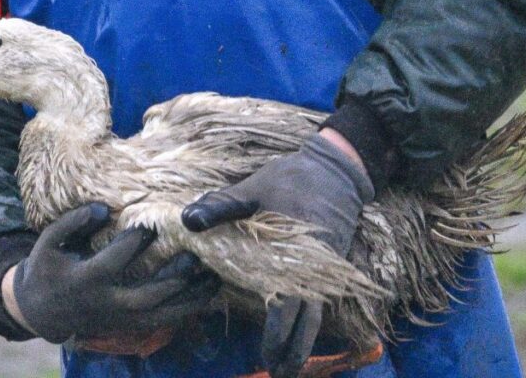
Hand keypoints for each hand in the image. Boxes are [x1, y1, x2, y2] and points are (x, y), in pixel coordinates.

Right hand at [2, 203, 219, 342]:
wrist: (43, 311)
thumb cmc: (48, 267)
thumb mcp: (48, 242)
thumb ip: (72, 222)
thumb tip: (102, 208)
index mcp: (84, 281)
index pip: (112, 263)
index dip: (132, 243)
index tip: (152, 224)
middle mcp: (105, 304)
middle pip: (145, 297)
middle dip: (172, 278)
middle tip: (194, 255)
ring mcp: (120, 319)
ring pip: (161, 315)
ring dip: (189, 299)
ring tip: (214, 277)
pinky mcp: (130, 326)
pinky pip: (164, 322)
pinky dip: (188, 309)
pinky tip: (208, 293)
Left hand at [181, 131, 373, 377]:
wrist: (336, 168)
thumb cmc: (291, 178)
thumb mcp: (254, 187)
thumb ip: (222, 206)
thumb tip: (188, 221)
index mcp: (293, 255)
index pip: (288, 304)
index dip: (279, 333)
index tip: (268, 356)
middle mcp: (313, 269)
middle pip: (308, 319)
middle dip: (293, 349)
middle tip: (278, 373)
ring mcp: (324, 269)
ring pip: (317, 314)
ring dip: (304, 341)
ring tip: (290, 367)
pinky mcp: (327, 266)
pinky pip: (320, 301)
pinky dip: (309, 322)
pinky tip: (299, 336)